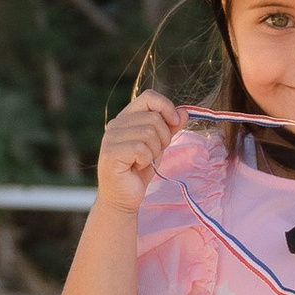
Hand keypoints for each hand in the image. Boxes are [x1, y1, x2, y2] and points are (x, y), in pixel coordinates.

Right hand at [95, 91, 182, 213]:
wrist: (124, 196)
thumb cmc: (140, 169)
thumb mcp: (159, 144)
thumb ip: (170, 127)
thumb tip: (184, 112)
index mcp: (127, 117)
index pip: (149, 97)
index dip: (166, 106)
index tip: (176, 122)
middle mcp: (116, 124)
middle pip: (154, 117)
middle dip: (163, 138)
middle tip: (154, 153)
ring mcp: (111, 138)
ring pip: (149, 133)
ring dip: (154, 151)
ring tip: (144, 161)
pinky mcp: (110, 153)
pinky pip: (140, 148)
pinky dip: (146, 160)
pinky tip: (137, 166)